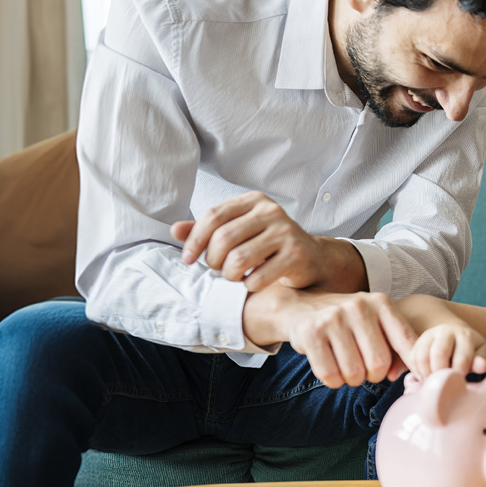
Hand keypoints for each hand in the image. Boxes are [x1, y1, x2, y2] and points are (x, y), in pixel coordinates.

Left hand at [171, 191, 363, 293]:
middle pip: (223, 238)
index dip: (195, 240)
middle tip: (217, 270)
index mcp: (254, 201)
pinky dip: (249, 286)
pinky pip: (258, 277)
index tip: (188, 259)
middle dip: (212, 261)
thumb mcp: (239, 231)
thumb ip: (207, 230)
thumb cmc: (268, 245)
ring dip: (230, 275)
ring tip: (234, 277)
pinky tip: (253, 283)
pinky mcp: (296, 255)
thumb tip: (175, 230)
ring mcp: (286, 232)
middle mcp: (272, 211)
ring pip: (239, 259)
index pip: (213, 216)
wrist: (310, 258)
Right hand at [244, 286, 416, 387]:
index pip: (406, 341)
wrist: (301, 306)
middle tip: (364, 369)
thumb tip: (397, 375)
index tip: (408, 375)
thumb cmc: (347, 322)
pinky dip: (333, 381)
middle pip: (379, 364)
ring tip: (347, 367)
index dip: (411, 364)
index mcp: (380, 303)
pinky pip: (330, 375)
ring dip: (351, 380)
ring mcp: (333, 318)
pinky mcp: (311, 333)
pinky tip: (332, 369)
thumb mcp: (375, 324)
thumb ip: (396, 347)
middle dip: (373, 375)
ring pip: (354, 373)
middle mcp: (359, 306)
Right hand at [407, 323, 485, 377]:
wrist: (454, 335)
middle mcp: (446, 331)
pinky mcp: (417, 341)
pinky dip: (418, 371)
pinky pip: (413, 358)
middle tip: (445, 383)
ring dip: (428, 374)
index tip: (459, 382)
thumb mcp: (478, 353)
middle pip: (439, 354)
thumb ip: (479, 361)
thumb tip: (482, 366)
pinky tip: (427, 376)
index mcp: (465, 335)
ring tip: (436, 380)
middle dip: (442, 374)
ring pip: (422, 356)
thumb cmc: (469, 350)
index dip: (460, 375)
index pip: (461, 358)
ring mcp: (429, 334)